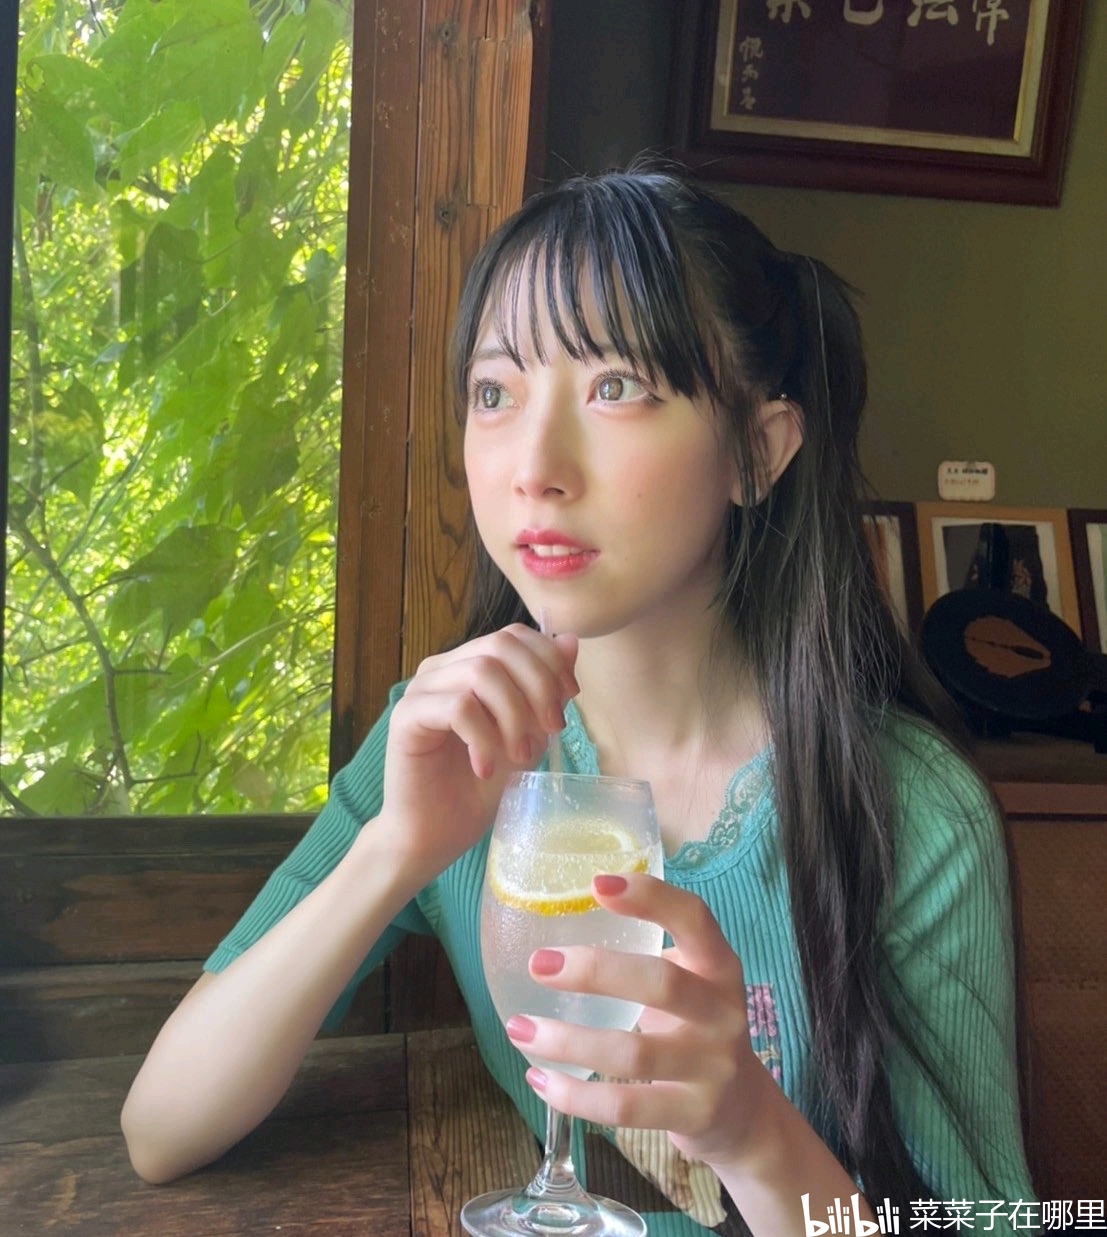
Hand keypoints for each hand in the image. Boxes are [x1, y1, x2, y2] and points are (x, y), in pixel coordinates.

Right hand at [376, 623, 578, 882]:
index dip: (549, 659)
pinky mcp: (406, 717)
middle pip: (500, 646)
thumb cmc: (478, 787)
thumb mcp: (528, 733)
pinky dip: (483, 738)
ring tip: (520, 755)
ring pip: (482, 673)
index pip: (513, 635)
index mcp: (468, 664)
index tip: (570, 698)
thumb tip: (571, 640)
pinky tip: (485, 768)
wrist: (435, 834)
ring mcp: (421, 690)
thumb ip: (545, 690)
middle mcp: (442, 668)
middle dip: (539, 685)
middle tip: (553, 731)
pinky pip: (458, 707)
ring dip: (514, 716)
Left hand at [505, 872, 776, 1171]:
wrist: (743, 1111)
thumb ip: (644, 956)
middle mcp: (723, 1012)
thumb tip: (556, 922)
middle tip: (537, 964)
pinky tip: (538, 1079)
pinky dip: (574, 1095)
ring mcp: (713, 1067)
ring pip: (632, 1052)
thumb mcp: (690, 984)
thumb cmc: (695, 1029)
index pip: (694, 918)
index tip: (596, 883)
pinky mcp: (694, 1114)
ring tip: (519, 1028)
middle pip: (660, 983)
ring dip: (566, 1041)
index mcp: (718, 966)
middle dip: (594, 971)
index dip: (650, 897)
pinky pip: (624, 1107)